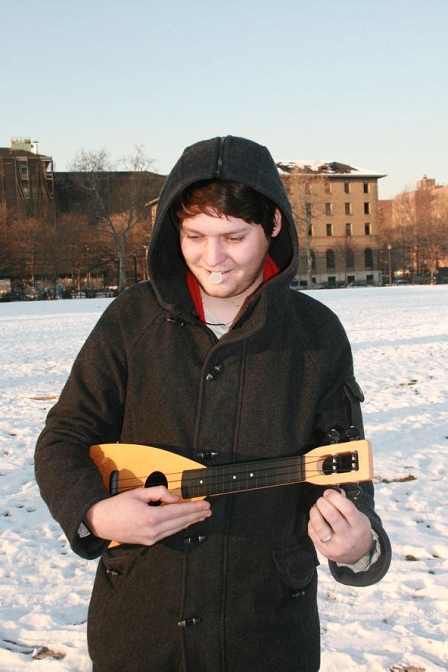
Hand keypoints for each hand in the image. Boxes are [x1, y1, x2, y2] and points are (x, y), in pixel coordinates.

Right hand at [85, 487, 211, 545]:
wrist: (101, 522)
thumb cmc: (118, 505)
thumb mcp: (139, 493)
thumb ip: (159, 492)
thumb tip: (175, 498)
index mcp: (151, 517)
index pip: (179, 511)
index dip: (194, 508)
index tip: (205, 504)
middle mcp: (152, 530)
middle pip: (181, 522)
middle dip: (196, 515)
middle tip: (208, 510)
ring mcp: (150, 538)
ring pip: (176, 529)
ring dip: (189, 522)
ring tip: (201, 516)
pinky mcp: (148, 541)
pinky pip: (168, 533)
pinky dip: (178, 526)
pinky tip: (185, 522)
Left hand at [308, 488, 372, 563]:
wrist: (359, 554)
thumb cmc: (357, 531)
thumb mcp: (359, 517)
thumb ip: (347, 505)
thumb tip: (337, 491)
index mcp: (359, 527)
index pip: (347, 509)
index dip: (335, 497)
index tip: (328, 493)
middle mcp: (348, 538)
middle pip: (332, 516)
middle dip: (323, 503)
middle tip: (321, 499)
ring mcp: (336, 546)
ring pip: (320, 526)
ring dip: (314, 512)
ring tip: (316, 507)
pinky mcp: (325, 551)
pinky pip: (313, 533)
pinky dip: (312, 522)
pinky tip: (315, 518)